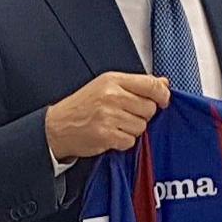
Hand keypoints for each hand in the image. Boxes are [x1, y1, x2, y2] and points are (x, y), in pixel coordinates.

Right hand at [45, 72, 170, 160]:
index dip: (163, 94)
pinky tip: (111, 135)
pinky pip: (131, 141)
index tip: (163, 101)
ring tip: (115, 125)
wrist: (58, 126)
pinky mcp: (106, 135)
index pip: (151, 84)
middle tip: (127, 115)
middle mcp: (111, 96)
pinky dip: (123, 141)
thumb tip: (164, 83)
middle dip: (143, 115)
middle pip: (150, 108)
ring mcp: (109, 116)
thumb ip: (136, 84)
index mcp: (113, 80)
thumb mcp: (106, 86)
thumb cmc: (83, 106)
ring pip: (142, 126)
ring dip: (132, 129)